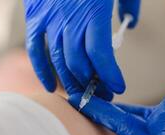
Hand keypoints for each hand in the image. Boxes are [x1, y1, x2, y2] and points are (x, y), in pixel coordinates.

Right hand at [23, 0, 140, 98]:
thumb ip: (129, 4)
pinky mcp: (35, 17)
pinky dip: (42, 70)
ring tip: (84, 94)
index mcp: (94, 11)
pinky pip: (36, 50)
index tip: (118, 87)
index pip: (100, 55)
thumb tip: (128, 25)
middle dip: (92, 84)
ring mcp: (49, 20)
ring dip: (72, 82)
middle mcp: (70, 19)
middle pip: (79, 64)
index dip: (109, 75)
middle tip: (102, 94)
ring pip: (59, 61)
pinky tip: (52, 86)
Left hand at [69, 89, 164, 134]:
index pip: (159, 131)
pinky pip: (133, 114)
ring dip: (105, 109)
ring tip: (82, 97)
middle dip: (104, 115)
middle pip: (128, 130)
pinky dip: (118, 107)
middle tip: (79, 102)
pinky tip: (101, 100)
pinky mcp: (155, 122)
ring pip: (126, 121)